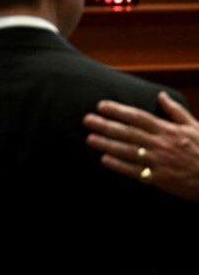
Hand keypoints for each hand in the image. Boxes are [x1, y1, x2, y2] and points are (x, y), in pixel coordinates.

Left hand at [83, 92, 198, 201]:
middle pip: (129, 133)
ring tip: (90, 139)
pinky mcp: (159, 179)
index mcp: (169, 130)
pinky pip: (135, 171)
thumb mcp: (195, 127)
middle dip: (106, 125)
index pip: (138, 117)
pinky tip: (104, 160)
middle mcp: (161, 144)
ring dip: (108, 144)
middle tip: (87, 120)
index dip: (118, 111)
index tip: (101, 106)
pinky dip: (119, 165)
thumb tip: (160, 95)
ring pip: (128, 151)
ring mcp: (159, 162)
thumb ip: (176, 111)